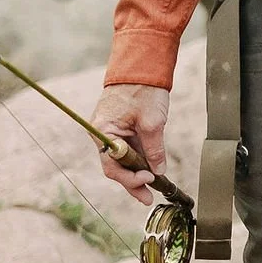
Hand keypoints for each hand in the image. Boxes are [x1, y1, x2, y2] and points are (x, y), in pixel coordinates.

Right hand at [90, 82, 170, 201]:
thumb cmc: (143, 89)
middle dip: (133, 182)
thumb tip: (158, 171)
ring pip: (123, 159)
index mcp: (103, 132)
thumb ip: (154, 149)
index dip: (130, 178)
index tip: (149, 180)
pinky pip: (128, 149)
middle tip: (148, 197)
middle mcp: (102, 134)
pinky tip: (151, 170)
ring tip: (152, 188)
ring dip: (137, 172)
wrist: (142, 66)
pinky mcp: (121, 128)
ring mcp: (111, 132)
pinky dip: (139, 159)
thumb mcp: (152, 122)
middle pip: (116, 166)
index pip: (112, 165)